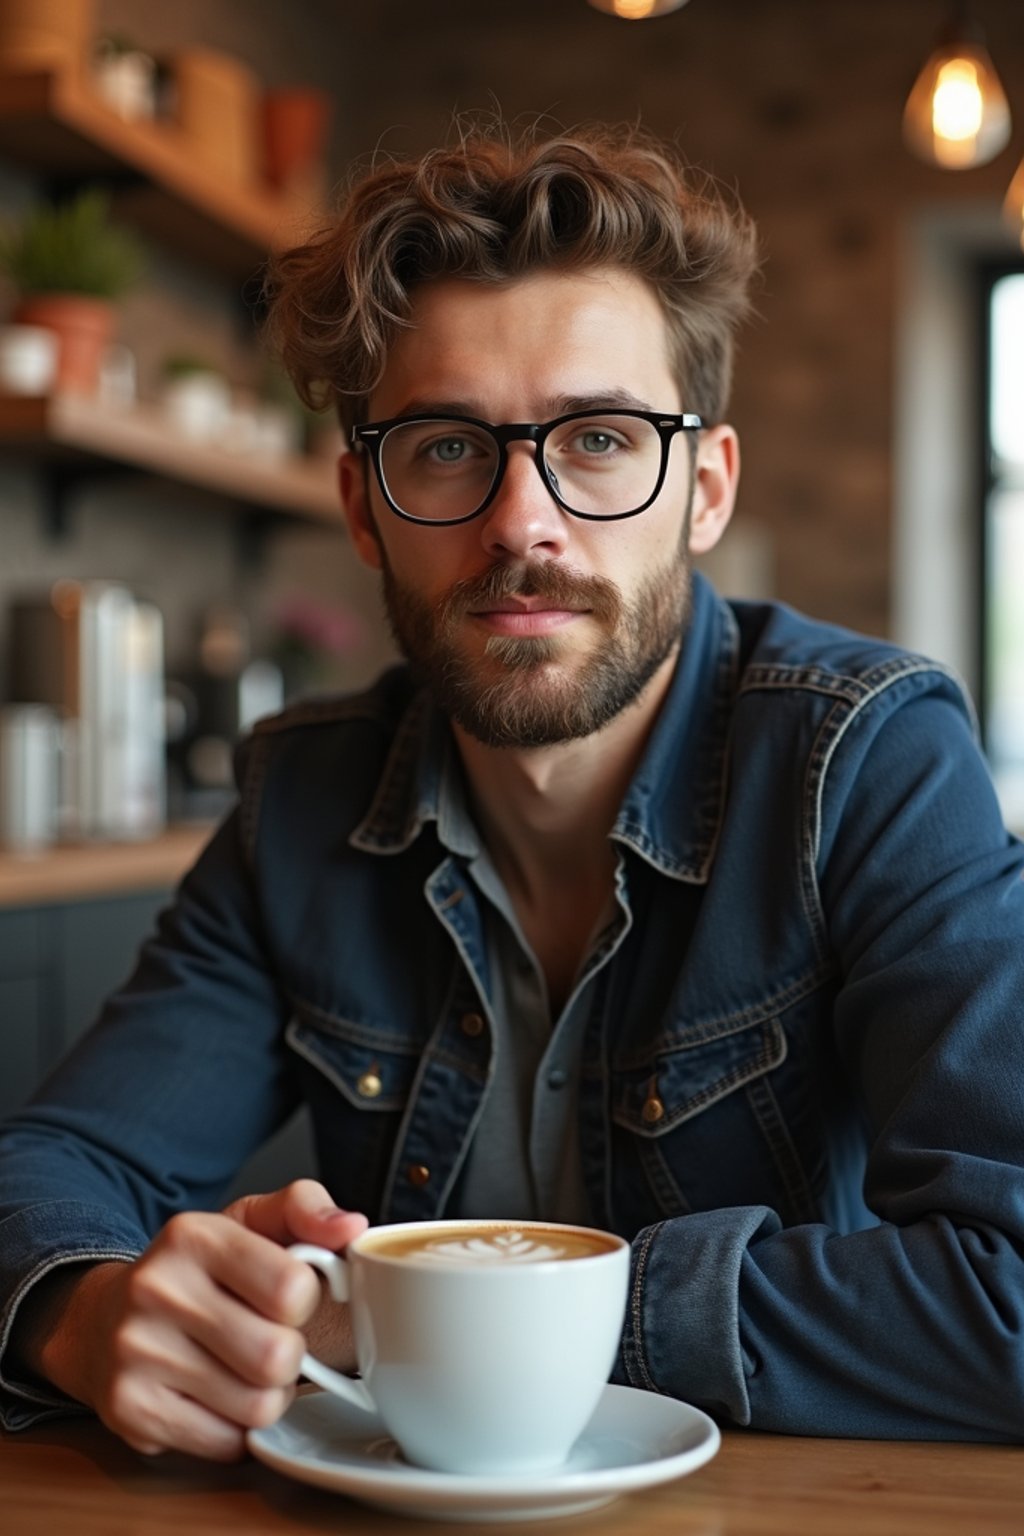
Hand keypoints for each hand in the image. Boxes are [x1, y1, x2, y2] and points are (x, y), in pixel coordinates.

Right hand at [25, 1179, 367, 1460]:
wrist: (102, 1321)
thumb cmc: (198, 1271)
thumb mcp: (248, 1223)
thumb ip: (306, 1209)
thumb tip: (352, 1227)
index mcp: (194, 1235)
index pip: (293, 1288)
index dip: (304, 1300)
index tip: (285, 1297)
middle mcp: (156, 1289)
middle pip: (277, 1356)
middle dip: (289, 1356)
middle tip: (268, 1341)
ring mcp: (136, 1353)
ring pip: (257, 1407)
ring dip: (267, 1396)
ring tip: (244, 1370)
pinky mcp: (129, 1410)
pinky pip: (225, 1443)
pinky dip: (235, 1429)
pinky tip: (215, 1397)